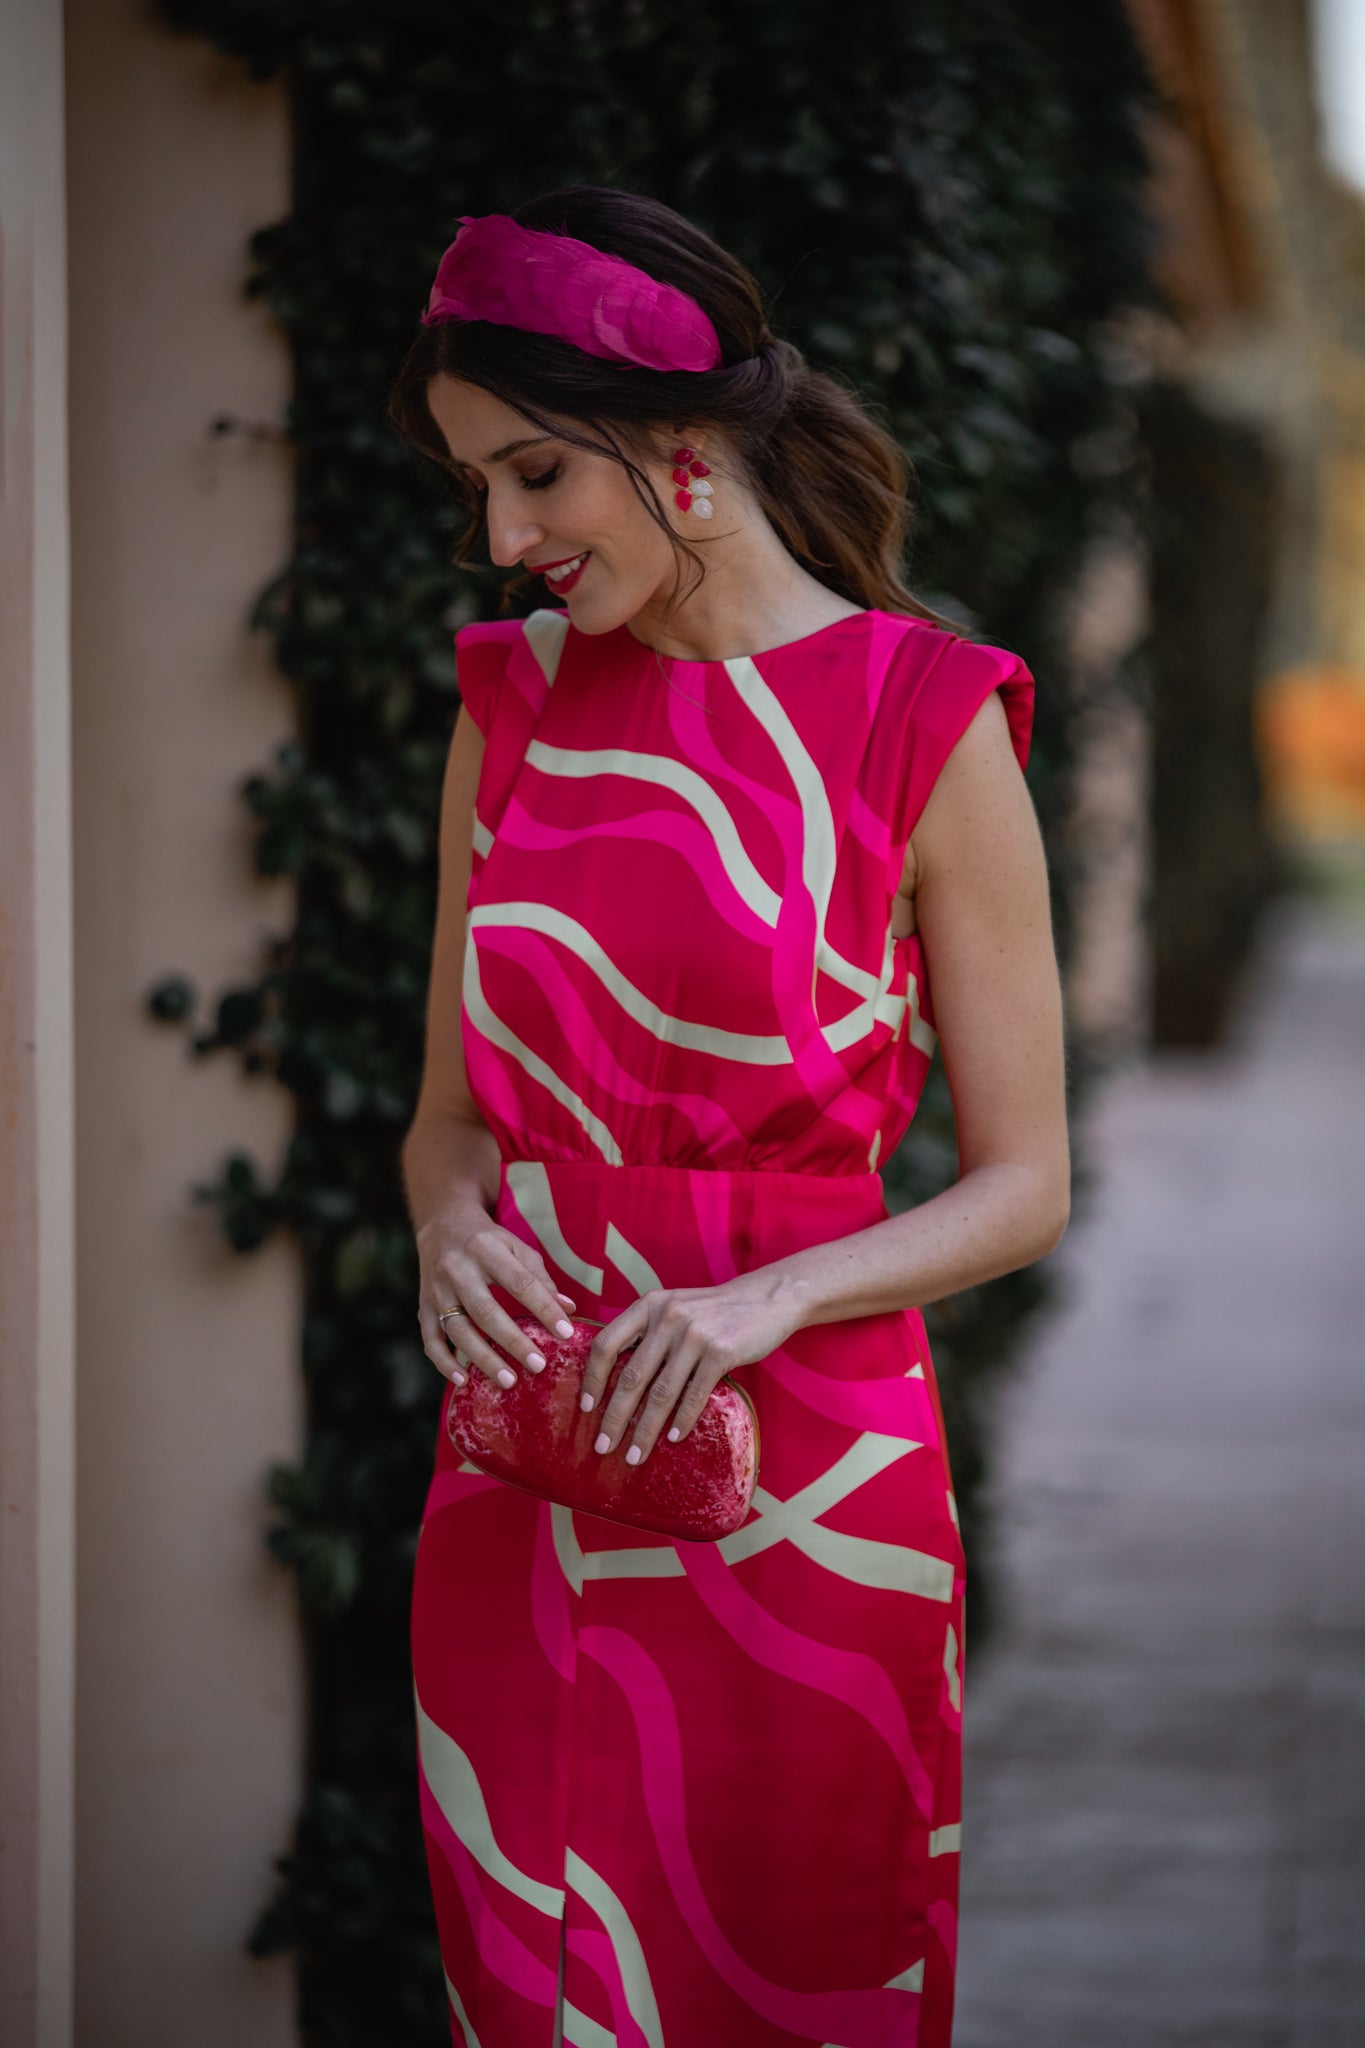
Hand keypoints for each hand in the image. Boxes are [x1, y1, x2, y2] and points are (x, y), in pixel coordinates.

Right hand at [416, 1203, 576, 1388]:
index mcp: (486, 1249)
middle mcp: (457, 1269)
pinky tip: (463, 1380)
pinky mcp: (423, 1306)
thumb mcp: (516, 1247)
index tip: (566, 1333)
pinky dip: (444, 1362)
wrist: (441, 1225)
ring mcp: (437, 1290)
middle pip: (485, 1311)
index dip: (544, 1309)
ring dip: (483, 1358)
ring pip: (458, 1330)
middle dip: (513, 1341)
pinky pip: (431, 1339)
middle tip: (538, 1365)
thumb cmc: (488, 1240)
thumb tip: (568, 1310)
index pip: (519, 1282)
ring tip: (509, 1381)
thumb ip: (539, 1278)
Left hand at [580, 1275, 807, 1465]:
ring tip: (635, 1455)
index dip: (594, 1379)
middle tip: (603, 1446)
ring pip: (661, 1393)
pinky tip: (673, 1438)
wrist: (765, 1299)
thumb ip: (647, 1334)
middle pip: (631, 1376)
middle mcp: (667, 1317)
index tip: (586, 1408)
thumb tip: (616, 1381)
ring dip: (645, 1430)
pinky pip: (694, 1395)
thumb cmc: (713, 1312)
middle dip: (614, 1417)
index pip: (607, 1344)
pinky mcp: (721, 1351)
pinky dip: (681, 1421)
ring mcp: (694, 1334)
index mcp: (648, 1305)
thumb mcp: (673, 1309)